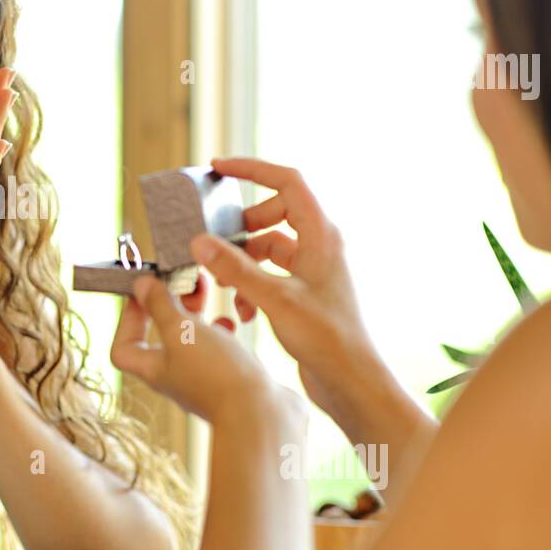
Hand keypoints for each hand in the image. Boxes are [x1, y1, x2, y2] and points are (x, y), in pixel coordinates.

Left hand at [111, 271, 300, 436]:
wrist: (262, 416)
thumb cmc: (216, 374)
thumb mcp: (181, 330)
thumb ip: (160, 306)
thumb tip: (141, 286)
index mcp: (154, 369)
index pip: (123, 348)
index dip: (128, 319)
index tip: (144, 294)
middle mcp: (176, 377)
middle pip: (162, 338)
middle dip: (171, 307)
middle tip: (187, 285)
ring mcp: (205, 380)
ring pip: (193, 341)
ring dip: (198, 315)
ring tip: (210, 295)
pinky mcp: (231, 378)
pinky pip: (221, 349)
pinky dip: (224, 331)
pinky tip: (235, 320)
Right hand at [190, 157, 387, 426]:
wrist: (351, 381)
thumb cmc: (326, 339)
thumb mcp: (275, 299)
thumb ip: (236, 269)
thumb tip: (200, 242)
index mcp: (322, 234)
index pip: (287, 181)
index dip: (252, 169)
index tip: (218, 168)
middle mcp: (321, 246)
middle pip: (275, 212)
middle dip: (243, 226)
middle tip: (217, 240)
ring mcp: (313, 269)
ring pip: (270, 246)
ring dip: (244, 262)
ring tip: (225, 285)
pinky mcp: (305, 293)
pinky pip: (272, 273)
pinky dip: (253, 284)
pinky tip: (243, 312)